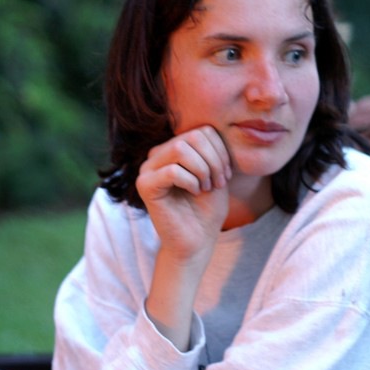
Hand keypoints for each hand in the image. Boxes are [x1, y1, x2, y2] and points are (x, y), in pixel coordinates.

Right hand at [136, 125, 231, 261]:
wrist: (196, 241)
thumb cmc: (206, 208)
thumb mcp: (215, 173)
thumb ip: (211, 149)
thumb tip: (210, 128)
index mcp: (173, 148)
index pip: (202, 130)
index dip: (220, 151)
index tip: (225, 175)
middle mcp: (157, 155)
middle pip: (192, 137)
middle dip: (213, 160)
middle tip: (218, 182)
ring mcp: (148, 169)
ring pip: (181, 149)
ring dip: (203, 169)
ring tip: (206, 187)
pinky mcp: (144, 185)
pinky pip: (173, 170)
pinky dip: (190, 181)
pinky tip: (194, 192)